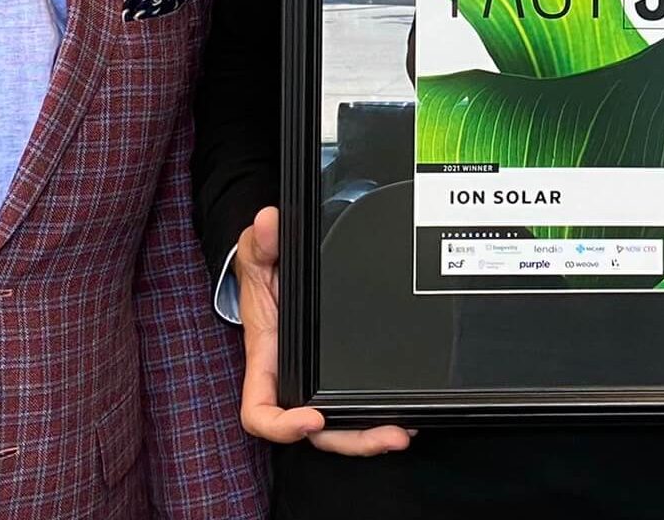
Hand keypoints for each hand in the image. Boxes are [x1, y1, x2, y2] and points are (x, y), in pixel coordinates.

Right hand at [234, 206, 414, 455]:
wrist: (279, 266)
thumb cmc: (264, 271)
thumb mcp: (257, 254)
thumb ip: (260, 242)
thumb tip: (269, 223)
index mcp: (266, 361)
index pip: (260, 412)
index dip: (283, 426)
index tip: (312, 418)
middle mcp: (291, 380)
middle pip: (315, 432)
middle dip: (351, 439)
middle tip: (388, 434)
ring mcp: (315, 381)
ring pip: (339, 426)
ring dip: (369, 434)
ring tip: (404, 431)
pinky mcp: (336, 373)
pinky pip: (353, 405)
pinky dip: (376, 413)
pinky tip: (406, 413)